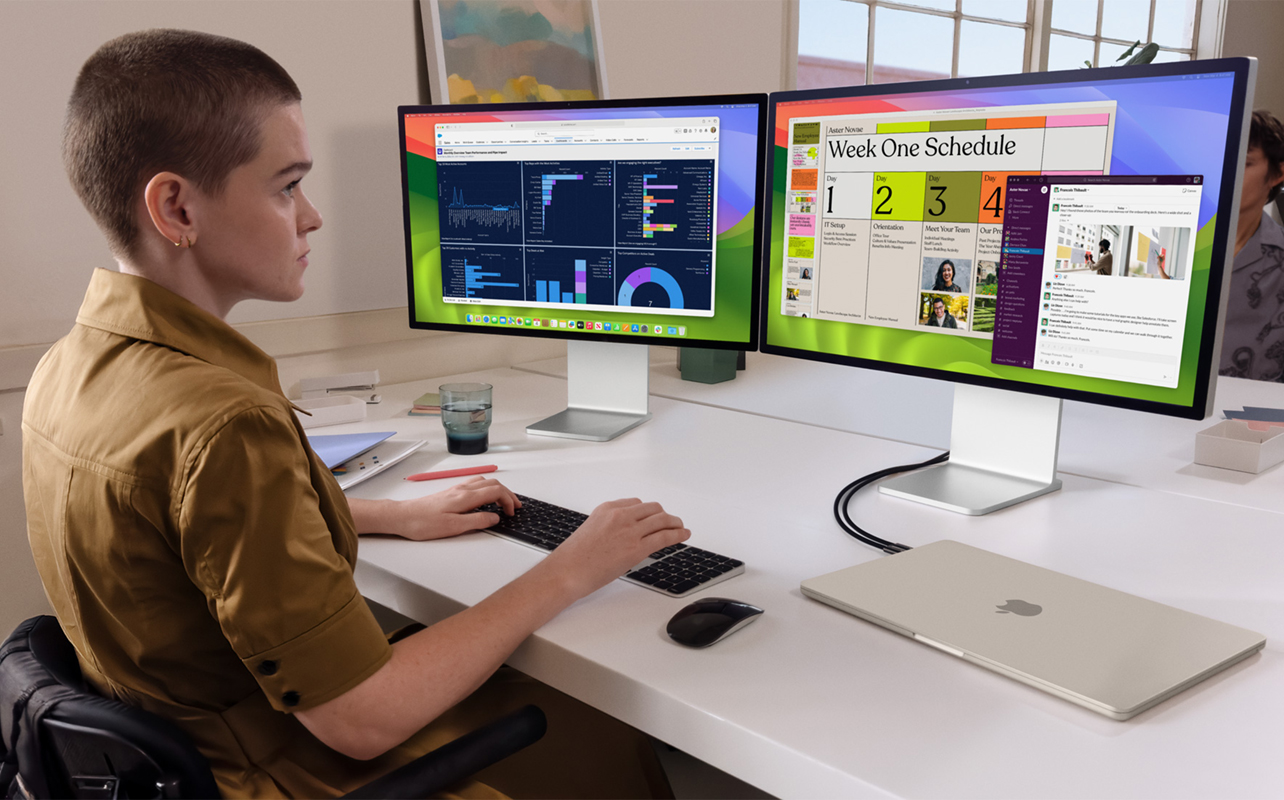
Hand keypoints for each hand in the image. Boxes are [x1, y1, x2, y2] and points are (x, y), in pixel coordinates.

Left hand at [360, 477, 520, 540]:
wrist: (402, 516)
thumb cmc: (424, 523)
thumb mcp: (454, 527)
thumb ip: (477, 521)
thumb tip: (495, 518)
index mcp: (466, 497)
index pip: (496, 491)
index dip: (508, 500)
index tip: (512, 513)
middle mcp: (462, 489)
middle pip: (493, 484)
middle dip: (508, 494)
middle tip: (515, 507)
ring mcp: (456, 489)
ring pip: (484, 482)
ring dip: (498, 490)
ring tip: (504, 502)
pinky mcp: (450, 493)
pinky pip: (475, 485)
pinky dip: (487, 490)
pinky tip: (484, 500)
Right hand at [543, 498, 689, 597]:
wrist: (567, 571)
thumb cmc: (574, 558)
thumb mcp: (591, 531)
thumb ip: (610, 528)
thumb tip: (624, 537)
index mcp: (607, 509)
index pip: (636, 503)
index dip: (649, 511)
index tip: (654, 516)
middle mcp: (620, 515)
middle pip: (652, 509)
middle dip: (664, 515)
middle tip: (671, 522)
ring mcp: (629, 531)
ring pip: (662, 520)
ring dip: (675, 523)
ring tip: (681, 527)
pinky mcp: (636, 548)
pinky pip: (664, 537)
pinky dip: (678, 534)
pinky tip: (684, 535)